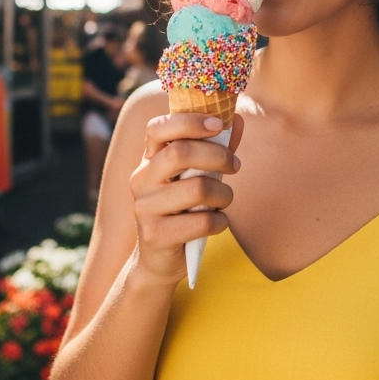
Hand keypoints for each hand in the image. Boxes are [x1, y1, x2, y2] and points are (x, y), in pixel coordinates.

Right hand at [129, 112, 242, 284]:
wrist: (159, 261)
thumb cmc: (183, 211)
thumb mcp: (196, 177)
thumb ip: (214, 148)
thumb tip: (236, 118)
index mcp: (149, 161)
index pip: (158, 128)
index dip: (189, 121)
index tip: (217, 124)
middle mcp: (141, 180)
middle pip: (180, 153)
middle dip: (217, 156)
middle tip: (234, 165)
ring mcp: (145, 208)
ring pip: (197, 188)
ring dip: (224, 194)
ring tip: (224, 201)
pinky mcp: (156, 235)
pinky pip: (201, 221)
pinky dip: (219, 221)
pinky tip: (216, 223)